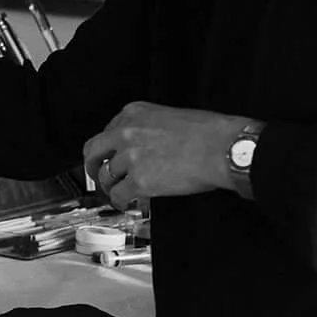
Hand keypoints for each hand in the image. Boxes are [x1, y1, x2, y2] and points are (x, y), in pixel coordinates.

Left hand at [83, 102, 237, 208]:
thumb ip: (149, 128)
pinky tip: (127, 204)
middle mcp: (126, 132)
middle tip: (96, 175)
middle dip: (92, 165)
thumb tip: (144, 146)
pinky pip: (119, 196)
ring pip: (106, 176)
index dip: (108, 149)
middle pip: (93, 151)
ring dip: (111, 187)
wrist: (223, 148)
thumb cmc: (209, 133)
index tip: (109, 156)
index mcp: (134, 113)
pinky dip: (121, 202)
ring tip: (119, 193)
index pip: (107, 131)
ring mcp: (131, 157)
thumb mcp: (171, 116)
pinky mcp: (139, 181)